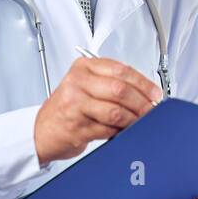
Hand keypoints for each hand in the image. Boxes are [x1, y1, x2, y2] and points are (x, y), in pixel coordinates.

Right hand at [33, 57, 162, 164]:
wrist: (42, 131)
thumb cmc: (68, 108)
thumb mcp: (86, 85)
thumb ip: (112, 83)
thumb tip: (147, 93)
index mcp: (83, 67)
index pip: (121, 70)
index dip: (144, 83)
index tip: (155, 93)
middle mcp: (77, 83)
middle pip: (120, 90)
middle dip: (142, 103)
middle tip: (151, 110)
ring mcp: (75, 105)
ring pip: (116, 111)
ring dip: (133, 119)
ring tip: (139, 122)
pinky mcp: (76, 127)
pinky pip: (108, 129)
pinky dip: (120, 131)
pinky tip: (122, 130)